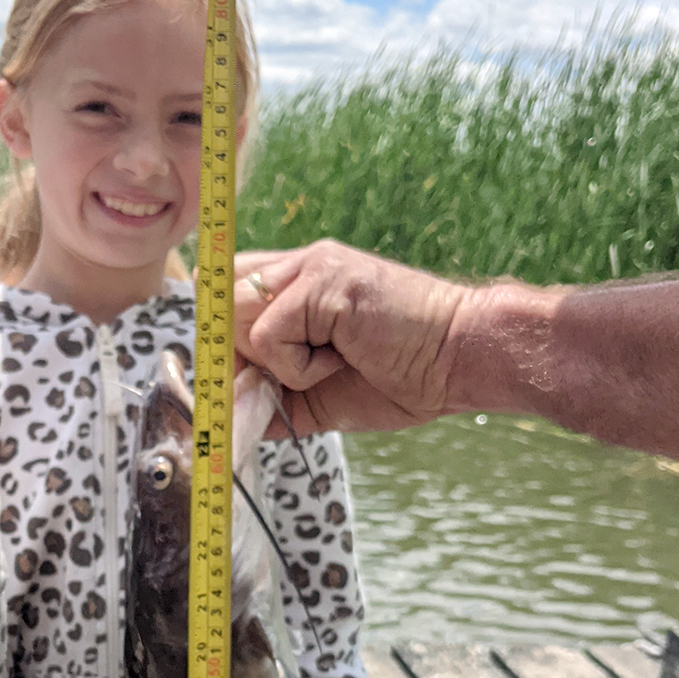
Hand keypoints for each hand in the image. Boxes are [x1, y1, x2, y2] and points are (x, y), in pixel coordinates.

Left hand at [235, 242, 466, 435]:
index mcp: (297, 284)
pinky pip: (268, 338)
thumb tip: (223, 411)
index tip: (249, 378)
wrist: (459, 362)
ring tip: (330, 362)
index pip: (223, 292)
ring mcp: (309, 267)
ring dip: (275, 361)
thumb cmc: (402, 376)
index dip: (224, 340)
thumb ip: (270, 396)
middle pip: (218, 303)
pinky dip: (298, 368)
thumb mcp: (317, 395)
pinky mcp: (321, 281)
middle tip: (299, 375)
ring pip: (235, 318)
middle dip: (243, 355)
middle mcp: (298, 266)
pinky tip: (343, 358)